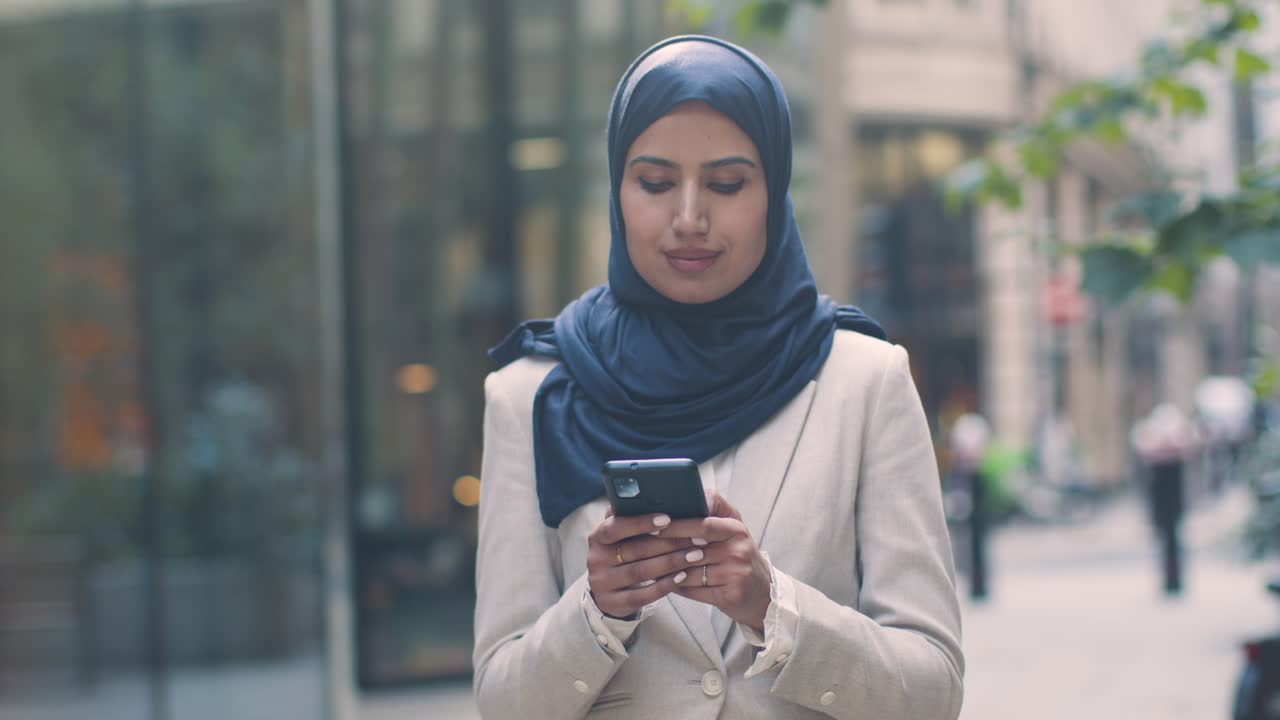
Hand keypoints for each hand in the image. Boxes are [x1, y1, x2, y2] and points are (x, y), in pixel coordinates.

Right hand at [586, 507, 708, 619]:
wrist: (608, 590)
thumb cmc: (624, 551)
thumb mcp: (623, 534)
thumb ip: (631, 516)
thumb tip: (654, 498)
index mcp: (598, 536)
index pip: (616, 526)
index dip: (641, 522)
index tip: (668, 518)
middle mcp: (595, 559)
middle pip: (635, 550)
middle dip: (669, 543)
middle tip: (697, 537)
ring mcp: (601, 583)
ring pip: (641, 572)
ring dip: (671, 563)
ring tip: (696, 555)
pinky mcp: (612, 603)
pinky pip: (642, 596)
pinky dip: (664, 585)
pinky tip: (682, 576)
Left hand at [661, 492, 771, 632]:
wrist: (763, 594)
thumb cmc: (739, 556)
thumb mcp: (733, 529)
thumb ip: (713, 509)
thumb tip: (688, 498)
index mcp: (736, 529)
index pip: (703, 524)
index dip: (677, 525)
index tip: (654, 525)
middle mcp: (738, 550)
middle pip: (692, 549)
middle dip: (664, 549)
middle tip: (640, 548)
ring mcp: (736, 574)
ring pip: (689, 572)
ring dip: (667, 571)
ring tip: (648, 567)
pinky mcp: (731, 595)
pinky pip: (694, 591)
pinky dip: (677, 588)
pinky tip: (667, 584)